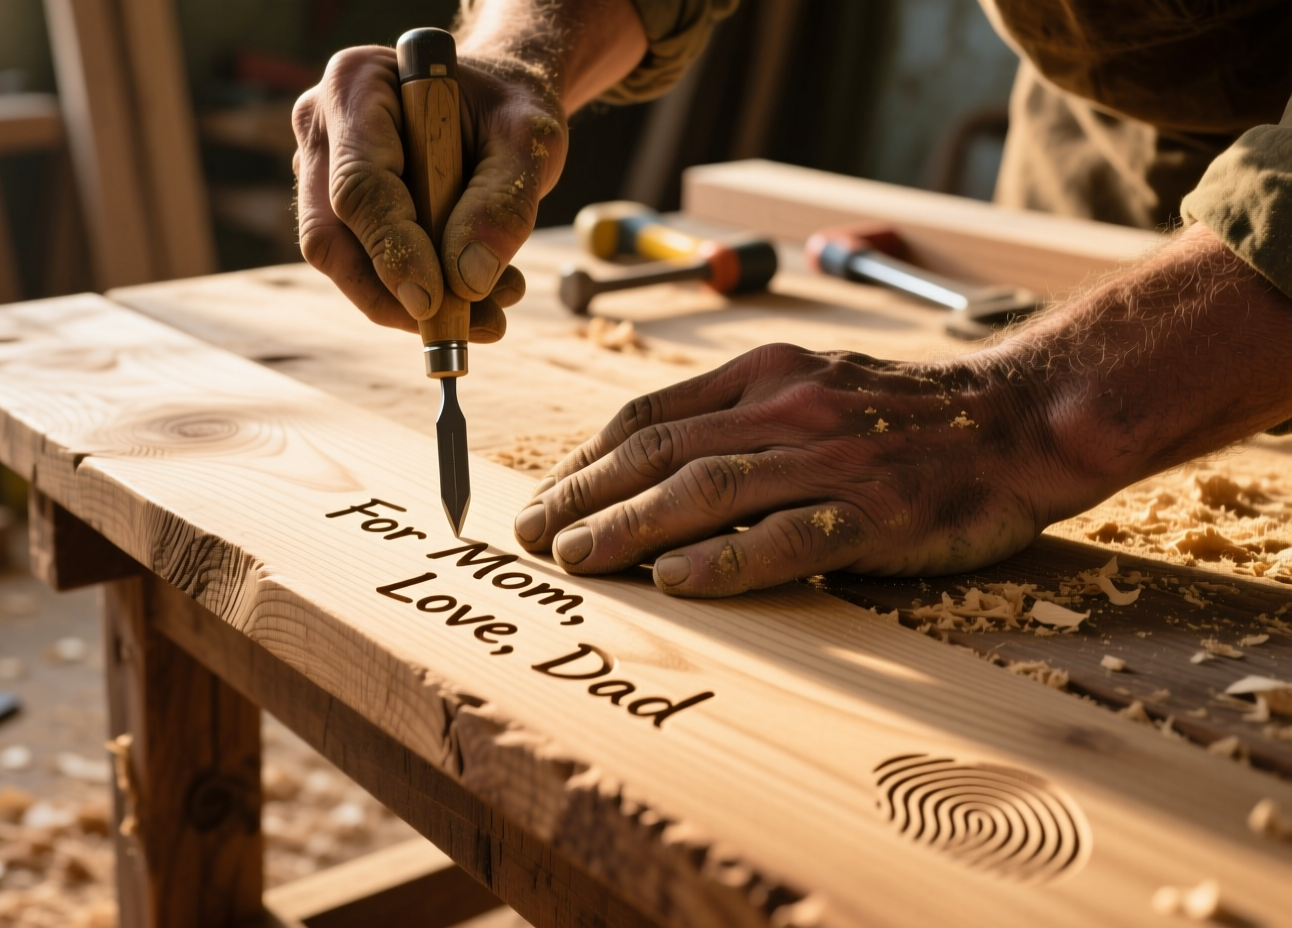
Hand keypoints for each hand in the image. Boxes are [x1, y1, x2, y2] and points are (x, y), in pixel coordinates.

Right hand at [291, 0, 646, 339]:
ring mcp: (318, 174)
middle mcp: (322, 128)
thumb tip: (468, 281)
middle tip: (469, 326)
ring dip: (410, 304)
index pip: (358, 184)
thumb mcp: (529, 141)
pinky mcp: (337, 214)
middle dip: (395, 294)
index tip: (433, 303)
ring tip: (490, 311)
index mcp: (357, 84)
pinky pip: (362, 269)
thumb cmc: (507, 112)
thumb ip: (504, 202)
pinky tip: (475, 298)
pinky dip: (416, 296)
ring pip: (343, 262)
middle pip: (331, 235)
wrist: (495, 109)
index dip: (392, 250)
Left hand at [512, 226, 1291, 596]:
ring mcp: (833, 460)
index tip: (544, 496)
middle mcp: (788, 409)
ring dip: (630, 526)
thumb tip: (649, 461)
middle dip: (585, 495)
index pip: (650, 416)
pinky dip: (728, 559)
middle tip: (531, 537)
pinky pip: (789, 536)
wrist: (1024, 416)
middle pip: (662, 453)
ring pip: (709, 490)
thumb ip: (738, 413)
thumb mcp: (813, 383)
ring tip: (575, 560)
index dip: (586, 459)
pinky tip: (677, 581)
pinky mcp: (876, 511)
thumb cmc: (908, 411)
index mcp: (765, 376)